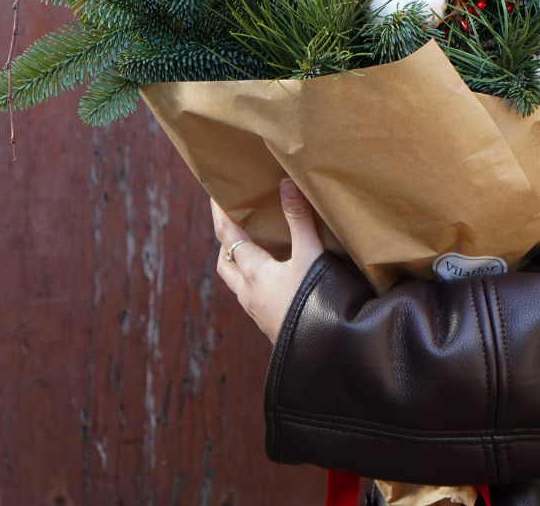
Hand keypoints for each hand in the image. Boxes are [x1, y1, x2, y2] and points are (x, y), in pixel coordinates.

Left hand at [212, 180, 323, 342]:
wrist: (325, 355)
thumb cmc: (316, 303)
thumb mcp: (310, 255)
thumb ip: (299, 219)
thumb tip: (286, 184)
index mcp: (254, 272)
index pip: (228, 236)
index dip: (220, 214)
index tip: (214, 194)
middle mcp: (249, 293)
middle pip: (225, 263)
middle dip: (225, 241)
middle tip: (234, 222)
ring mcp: (257, 312)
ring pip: (236, 282)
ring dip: (238, 263)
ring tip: (254, 246)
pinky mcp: (269, 324)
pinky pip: (250, 297)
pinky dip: (253, 280)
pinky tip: (274, 278)